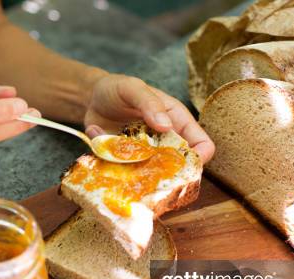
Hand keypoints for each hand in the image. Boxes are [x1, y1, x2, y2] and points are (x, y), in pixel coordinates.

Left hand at [84, 74, 214, 162]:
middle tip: (144, 165)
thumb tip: (166, 126)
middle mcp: (165, 142)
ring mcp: (146, 155)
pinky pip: (124, 174)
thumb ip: (149, 103)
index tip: (185, 167)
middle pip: (179, 168)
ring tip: (116, 151)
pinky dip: (110, 161)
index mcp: (176, 122)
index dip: (199, 158)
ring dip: (136, 171)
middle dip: (166, 173)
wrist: (91, 97)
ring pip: (152, 176)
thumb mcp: (133, 88)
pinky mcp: (127, 163)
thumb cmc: (118, 89)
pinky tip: (98, 137)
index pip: (202, 145)